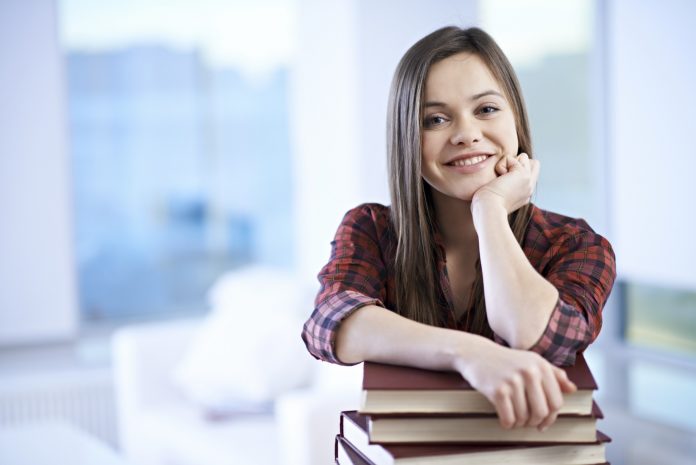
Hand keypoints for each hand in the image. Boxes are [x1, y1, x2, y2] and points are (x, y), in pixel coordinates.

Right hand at [453, 339, 576, 430]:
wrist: (475, 353)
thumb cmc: (505, 360)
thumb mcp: (531, 361)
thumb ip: (553, 373)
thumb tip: (572, 389)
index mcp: (541, 365)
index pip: (556, 402)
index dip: (551, 417)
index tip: (543, 422)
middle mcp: (529, 372)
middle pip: (542, 412)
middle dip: (534, 422)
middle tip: (527, 422)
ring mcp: (513, 381)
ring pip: (524, 417)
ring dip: (519, 423)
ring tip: (514, 418)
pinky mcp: (497, 390)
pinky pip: (508, 418)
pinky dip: (507, 424)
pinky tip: (504, 419)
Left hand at [472, 153, 539, 213]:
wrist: (488, 210)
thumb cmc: (485, 207)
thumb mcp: (496, 198)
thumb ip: (502, 189)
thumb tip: (499, 178)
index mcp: (524, 195)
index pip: (529, 173)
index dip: (516, 170)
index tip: (503, 182)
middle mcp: (529, 188)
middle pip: (532, 163)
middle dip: (517, 163)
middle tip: (503, 177)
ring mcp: (528, 181)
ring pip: (523, 157)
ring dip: (508, 163)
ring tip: (500, 178)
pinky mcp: (522, 174)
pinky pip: (510, 158)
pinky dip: (500, 165)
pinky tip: (498, 179)